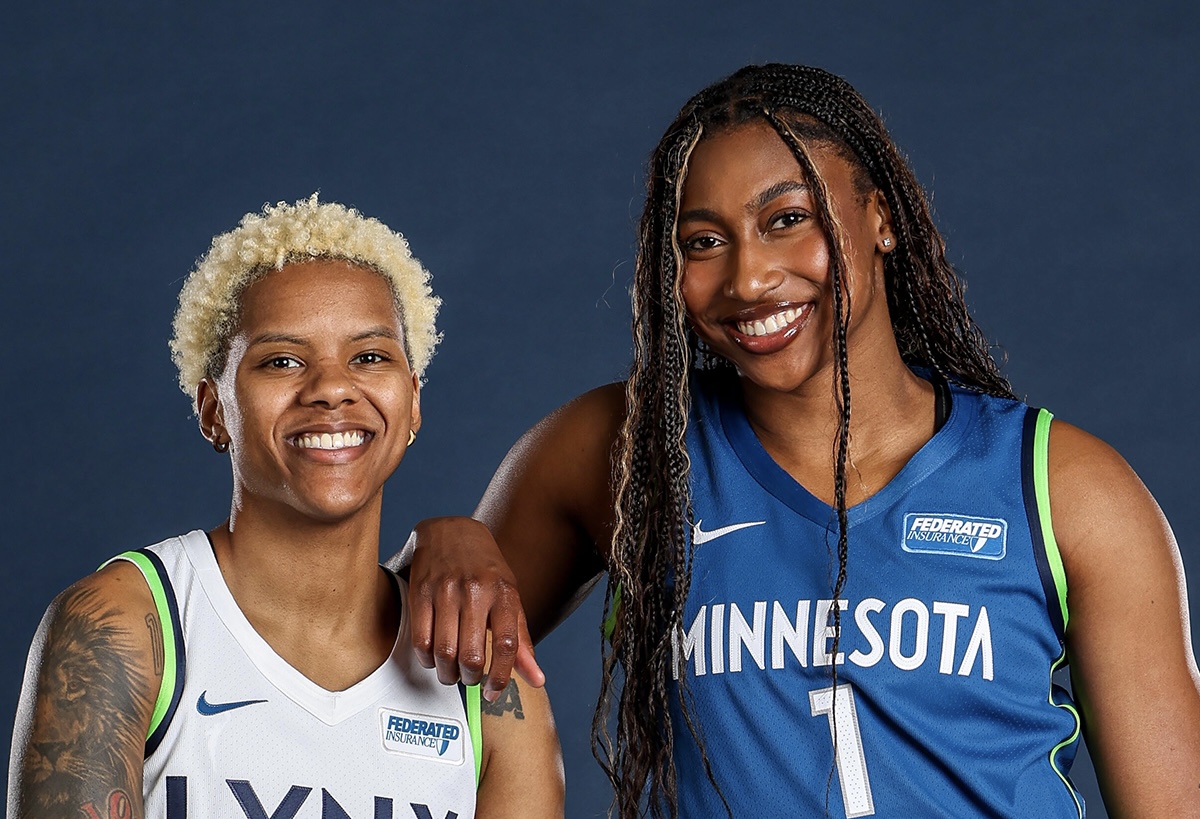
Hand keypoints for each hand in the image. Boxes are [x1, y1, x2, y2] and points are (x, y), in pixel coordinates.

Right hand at [398, 517, 544, 700]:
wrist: (452, 529)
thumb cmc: (485, 568)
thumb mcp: (510, 598)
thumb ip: (521, 641)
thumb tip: (537, 680)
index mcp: (503, 593)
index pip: (507, 645)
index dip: (500, 677)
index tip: (492, 692)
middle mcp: (476, 591)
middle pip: (472, 655)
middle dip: (470, 678)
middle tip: (469, 679)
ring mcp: (446, 590)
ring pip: (444, 652)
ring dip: (447, 673)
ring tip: (451, 672)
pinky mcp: (420, 591)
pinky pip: (421, 639)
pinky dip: (426, 658)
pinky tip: (433, 656)